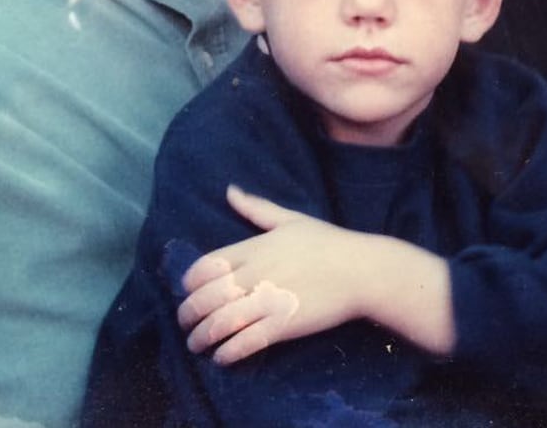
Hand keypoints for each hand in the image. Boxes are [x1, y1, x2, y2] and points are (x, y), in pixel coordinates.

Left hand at [178, 186, 366, 363]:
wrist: (361, 270)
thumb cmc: (327, 242)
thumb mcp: (290, 219)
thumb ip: (256, 207)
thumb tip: (230, 190)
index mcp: (255, 247)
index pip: (206, 266)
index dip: (189, 283)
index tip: (188, 292)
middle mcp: (256, 273)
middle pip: (206, 297)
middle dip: (188, 314)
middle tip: (185, 323)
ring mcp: (269, 300)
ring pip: (220, 323)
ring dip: (201, 337)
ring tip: (196, 344)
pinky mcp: (283, 325)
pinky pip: (245, 342)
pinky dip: (227, 352)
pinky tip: (221, 356)